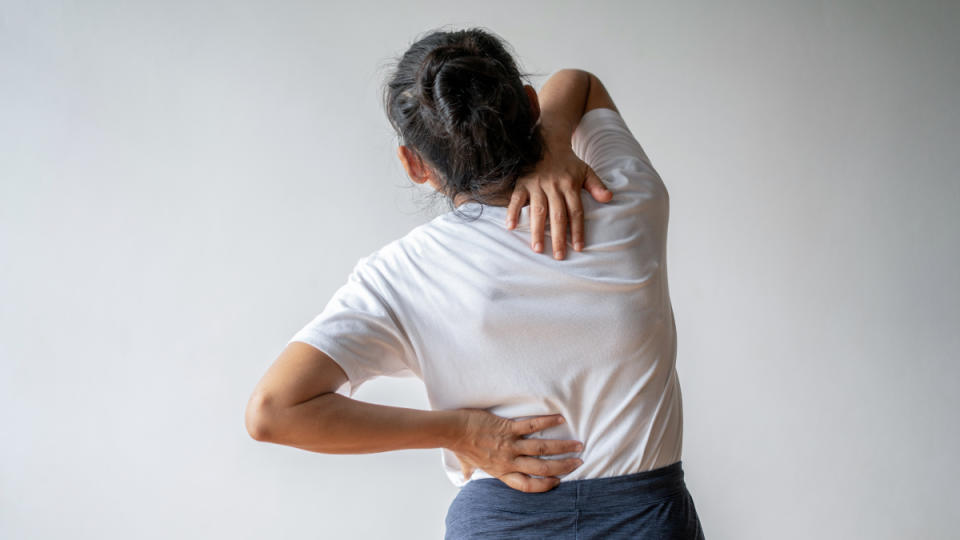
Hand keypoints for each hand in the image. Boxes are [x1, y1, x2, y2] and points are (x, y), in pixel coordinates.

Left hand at [450, 408, 584, 492]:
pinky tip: (561, 419)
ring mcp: (510, 445)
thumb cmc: (460, 446)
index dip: (545, 485)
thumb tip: (465, 476)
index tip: (558, 482)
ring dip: (562, 447)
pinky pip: (532, 426)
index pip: (527, 485)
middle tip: (578, 462)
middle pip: (541, 468)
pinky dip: (548, 422)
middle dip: (562, 467)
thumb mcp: (467, 464)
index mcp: (501, 472)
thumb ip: (470, 472)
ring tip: (578, 445)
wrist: (452, 431)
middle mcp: (508, 461)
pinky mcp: (507, 428)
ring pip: (542, 449)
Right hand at [506, 142, 612, 259]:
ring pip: (538, 210)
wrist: (547, 140)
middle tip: (559, 256)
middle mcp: (553, 186)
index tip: (578, 248)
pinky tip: (510, 227)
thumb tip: (609, 198)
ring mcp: (536, 185)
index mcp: (570, 185)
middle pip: (557, 215)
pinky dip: (512, 212)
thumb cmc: (567, 161)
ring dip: (537, 230)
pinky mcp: (522, 183)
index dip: (577, 230)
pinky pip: (516, 199)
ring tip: (537, 249)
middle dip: (558, 237)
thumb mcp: (585, 170)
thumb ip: (596, 185)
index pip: (576, 212)